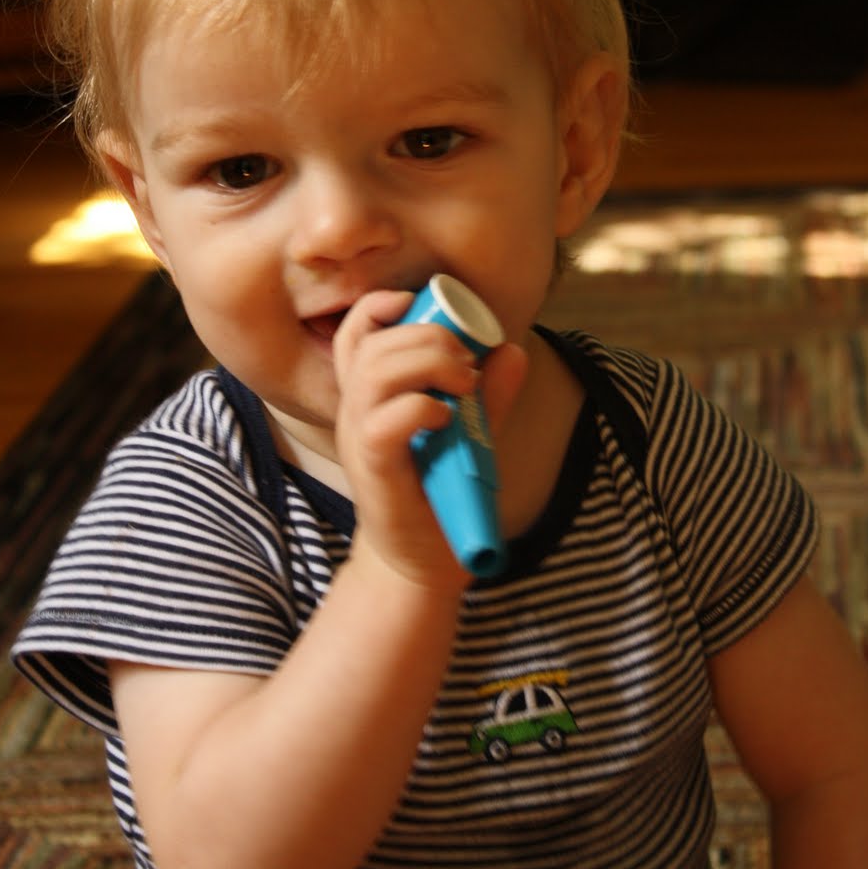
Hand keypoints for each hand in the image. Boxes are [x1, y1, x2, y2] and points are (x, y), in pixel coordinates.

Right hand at [333, 290, 525, 588]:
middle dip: (427, 335)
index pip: (356, 333)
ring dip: (427, 362)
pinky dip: (421, 407)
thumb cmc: (440, 494)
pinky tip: (448, 418)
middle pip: (371, 343)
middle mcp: (356, 412)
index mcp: (371, 396)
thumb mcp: (471, 434)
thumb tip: (511, 349)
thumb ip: (488, 394)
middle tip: (467, 361)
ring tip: (463, 383)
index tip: (421, 306)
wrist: (422, 562)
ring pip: (374, 373)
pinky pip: (383, 423)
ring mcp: (360, 440)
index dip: (380, 306)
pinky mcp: (374, 471)